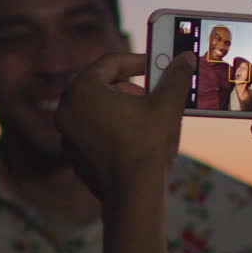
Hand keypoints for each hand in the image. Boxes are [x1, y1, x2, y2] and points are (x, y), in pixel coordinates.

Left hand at [55, 52, 194, 202]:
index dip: (136, 60)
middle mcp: (66, 109)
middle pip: (99, 84)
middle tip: (151, 93)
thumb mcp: (166, 104)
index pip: (110, 62)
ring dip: (120, 106)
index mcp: (82, 90)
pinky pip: (91, 130)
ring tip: (145, 116)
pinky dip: (110, 127)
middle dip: (128, 85)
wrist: (133, 194)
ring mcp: (65, 133)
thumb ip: (175, 77)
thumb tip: (186, 58)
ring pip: (95, 108)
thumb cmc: (146, 146)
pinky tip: (132, 137)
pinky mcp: (72, 154)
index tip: (155, 65)